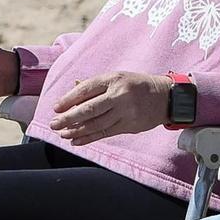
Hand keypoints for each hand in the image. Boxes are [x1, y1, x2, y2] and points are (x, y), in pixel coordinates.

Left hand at [48, 71, 172, 143]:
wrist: (166, 97)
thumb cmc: (137, 85)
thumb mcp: (118, 77)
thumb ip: (96, 85)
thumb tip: (72, 90)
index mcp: (114, 79)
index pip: (86, 89)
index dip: (69, 99)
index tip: (56, 108)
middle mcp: (119, 95)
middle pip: (89, 109)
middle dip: (69, 118)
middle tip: (54, 124)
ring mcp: (125, 112)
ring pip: (96, 124)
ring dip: (76, 131)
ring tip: (63, 134)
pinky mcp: (129, 125)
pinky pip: (105, 133)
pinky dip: (89, 138)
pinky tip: (76, 141)